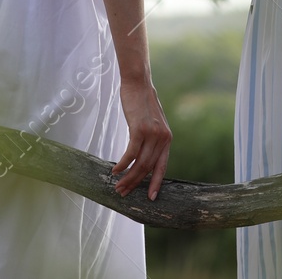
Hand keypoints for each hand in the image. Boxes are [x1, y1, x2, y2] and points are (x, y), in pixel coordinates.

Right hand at [111, 78, 172, 197]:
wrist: (138, 84)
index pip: (162, 166)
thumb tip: (142, 157)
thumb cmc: (142, 104)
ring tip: (117, 186)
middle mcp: (162, 138)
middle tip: (123, 193)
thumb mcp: (152, 123)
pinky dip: (123, 164)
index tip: (151, 198)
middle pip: (148, 168)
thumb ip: (151, 139)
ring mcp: (152, 134)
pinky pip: (131, 153)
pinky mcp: (140, 129)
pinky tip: (115, 171)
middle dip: (135, 183)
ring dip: (128, 177)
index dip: (156, 183)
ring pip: (140, 163)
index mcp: (167, 139)